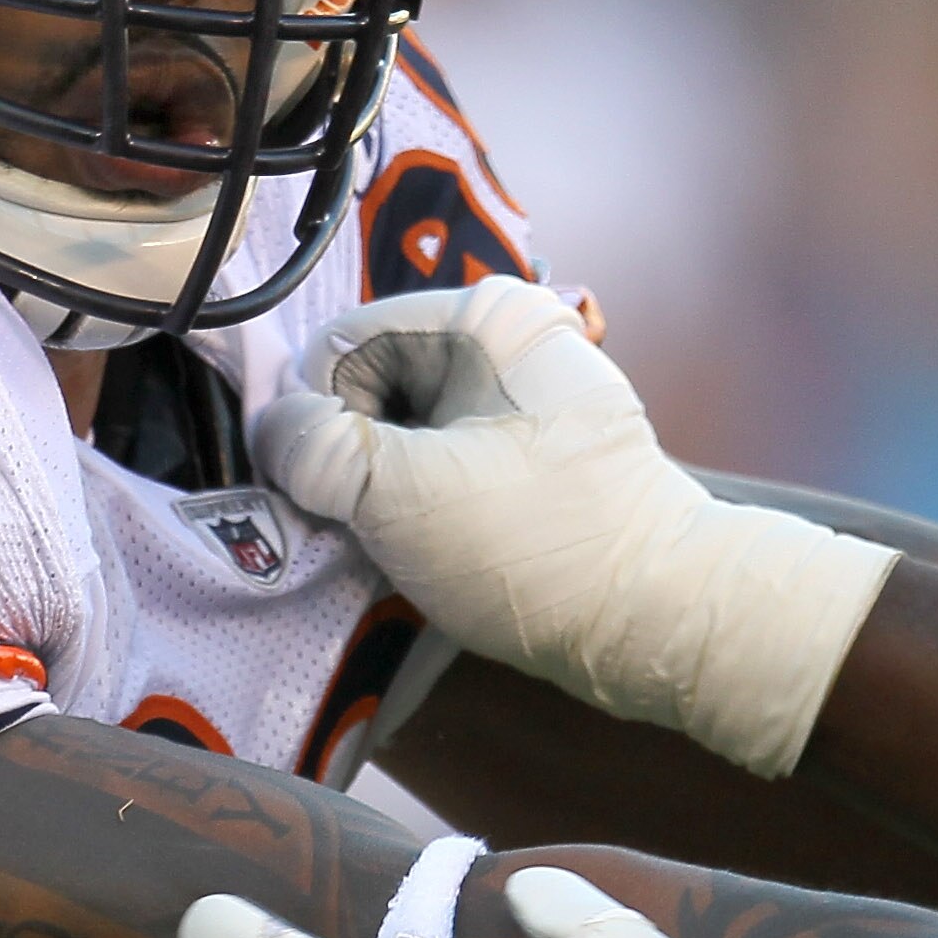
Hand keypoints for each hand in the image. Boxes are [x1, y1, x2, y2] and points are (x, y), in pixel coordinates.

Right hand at [251, 278, 895, 776]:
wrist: (661, 622)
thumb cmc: (535, 546)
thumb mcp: (399, 495)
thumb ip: (315, 450)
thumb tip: (276, 430)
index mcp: (487, 315)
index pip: (345, 341)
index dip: (316, 416)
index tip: (321, 488)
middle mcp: (516, 339)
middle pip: (379, 383)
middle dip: (351, 453)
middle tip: (352, 524)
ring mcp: (534, 399)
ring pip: (413, 428)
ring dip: (384, 487)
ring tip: (392, 545)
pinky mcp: (546, 457)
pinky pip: (455, 462)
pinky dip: (428, 503)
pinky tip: (429, 552)